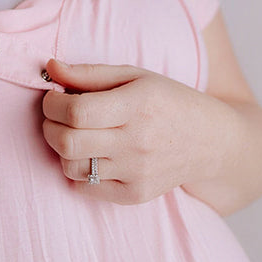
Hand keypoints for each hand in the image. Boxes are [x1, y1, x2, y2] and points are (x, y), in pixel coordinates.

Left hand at [40, 58, 223, 205]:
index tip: (53, 97)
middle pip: (67, 142)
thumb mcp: (135, 76)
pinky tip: (91, 154)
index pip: (76, 112)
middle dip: (49, 126)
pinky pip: (85, 187)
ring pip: (71, 166)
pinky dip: (78, 171)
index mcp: (137, 106)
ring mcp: (137, 173)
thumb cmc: (168, 101)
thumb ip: (89, 73)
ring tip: (75, 134)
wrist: (211, 142)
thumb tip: (50, 67)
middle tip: (56, 116)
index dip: (52, 104)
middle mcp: (137, 142)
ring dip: (62, 149)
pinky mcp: (135, 195)